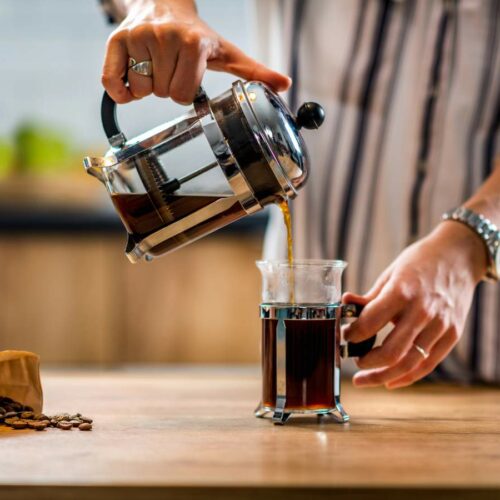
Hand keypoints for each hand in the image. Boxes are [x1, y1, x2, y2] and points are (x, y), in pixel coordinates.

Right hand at [102, 0, 290, 103]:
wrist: (164, 3)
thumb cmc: (197, 35)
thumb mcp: (227, 52)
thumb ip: (254, 71)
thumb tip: (285, 84)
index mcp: (194, 44)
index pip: (182, 95)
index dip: (185, 93)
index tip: (187, 77)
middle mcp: (166, 37)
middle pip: (162, 93)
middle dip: (167, 88)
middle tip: (171, 68)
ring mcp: (139, 36)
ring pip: (140, 89)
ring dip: (147, 86)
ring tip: (155, 65)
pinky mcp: (117, 39)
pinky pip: (111, 82)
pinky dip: (120, 90)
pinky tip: (131, 79)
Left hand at [342, 222, 487, 388]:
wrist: (459, 256)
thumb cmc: (419, 262)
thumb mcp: (390, 274)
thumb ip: (369, 296)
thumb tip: (344, 305)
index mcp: (402, 292)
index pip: (370, 323)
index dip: (351, 334)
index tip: (344, 336)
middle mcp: (423, 311)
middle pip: (390, 352)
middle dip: (366, 363)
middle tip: (353, 362)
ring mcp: (440, 325)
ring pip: (409, 363)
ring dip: (382, 376)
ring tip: (364, 380)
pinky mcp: (452, 334)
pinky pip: (428, 364)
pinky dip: (407, 377)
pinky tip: (390, 381)